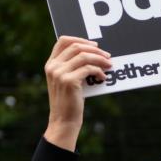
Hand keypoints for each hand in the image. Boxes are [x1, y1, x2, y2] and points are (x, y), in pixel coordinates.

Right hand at [42, 36, 111, 150]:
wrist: (63, 121)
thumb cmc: (69, 101)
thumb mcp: (67, 80)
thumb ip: (73, 66)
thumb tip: (94, 53)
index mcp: (51, 64)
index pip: (63, 41)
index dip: (80, 39)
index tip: (94, 45)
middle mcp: (53, 67)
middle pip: (76, 47)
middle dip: (95, 49)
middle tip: (107, 56)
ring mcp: (59, 73)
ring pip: (84, 56)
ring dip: (100, 59)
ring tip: (109, 65)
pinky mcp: (69, 81)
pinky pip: (88, 69)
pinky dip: (99, 71)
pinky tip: (103, 77)